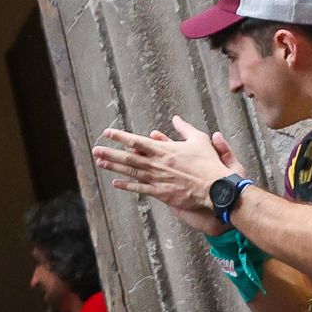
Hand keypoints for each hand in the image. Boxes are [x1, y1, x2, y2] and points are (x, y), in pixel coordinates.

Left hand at [88, 118, 239, 217]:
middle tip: (95, 150)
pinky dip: (127, 187)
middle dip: (111, 153)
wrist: (216, 188)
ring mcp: (157, 179)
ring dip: (114, 168)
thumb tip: (176, 118)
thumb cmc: (209, 163)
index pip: (137, 141)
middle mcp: (157, 164)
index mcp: (164, 150)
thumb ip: (185, 129)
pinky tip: (116, 184)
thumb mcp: (199, 140)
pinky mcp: (161, 193)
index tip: (107, 133)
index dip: (120, 137)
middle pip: (128, 157)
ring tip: (100, 163)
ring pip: (131, 173)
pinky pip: (140, 189)